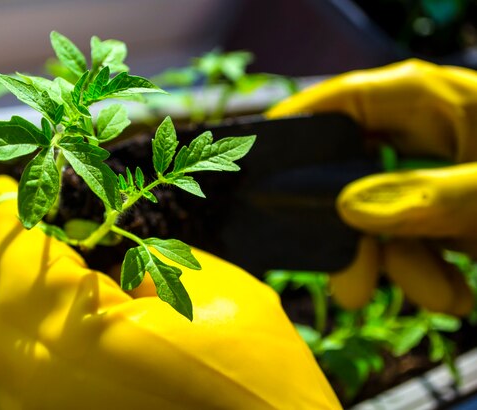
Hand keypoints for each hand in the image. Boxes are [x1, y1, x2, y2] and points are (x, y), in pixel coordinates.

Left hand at [0, 175, 341, 409]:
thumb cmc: (248, 366)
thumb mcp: (194, 280)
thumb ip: (127, 248)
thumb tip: (88, 234)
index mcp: (51, 317)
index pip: (1, 226)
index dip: (23, 193)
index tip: (44, 180)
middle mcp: (15, 366)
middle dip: (26, 238)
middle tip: (77, 228)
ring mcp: (19, 403)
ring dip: (35, 282)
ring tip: (92, 277)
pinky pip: (18, 350)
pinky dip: (43, 323)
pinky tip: (94, 321)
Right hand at [267, 59, 476, 314]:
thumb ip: (430, 196)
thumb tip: (350, 209)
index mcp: (424, 100)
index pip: (337, 102)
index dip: (291, 131)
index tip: (255, 170)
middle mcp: (413, 133)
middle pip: (342, 174)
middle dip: (351, 237)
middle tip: (355, 286)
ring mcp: (422, 175)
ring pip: (367, 220)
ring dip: (398, 268)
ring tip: (444, 296)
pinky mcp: (433, 212)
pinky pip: (399, 243)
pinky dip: (422, 276)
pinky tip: (455, 293)